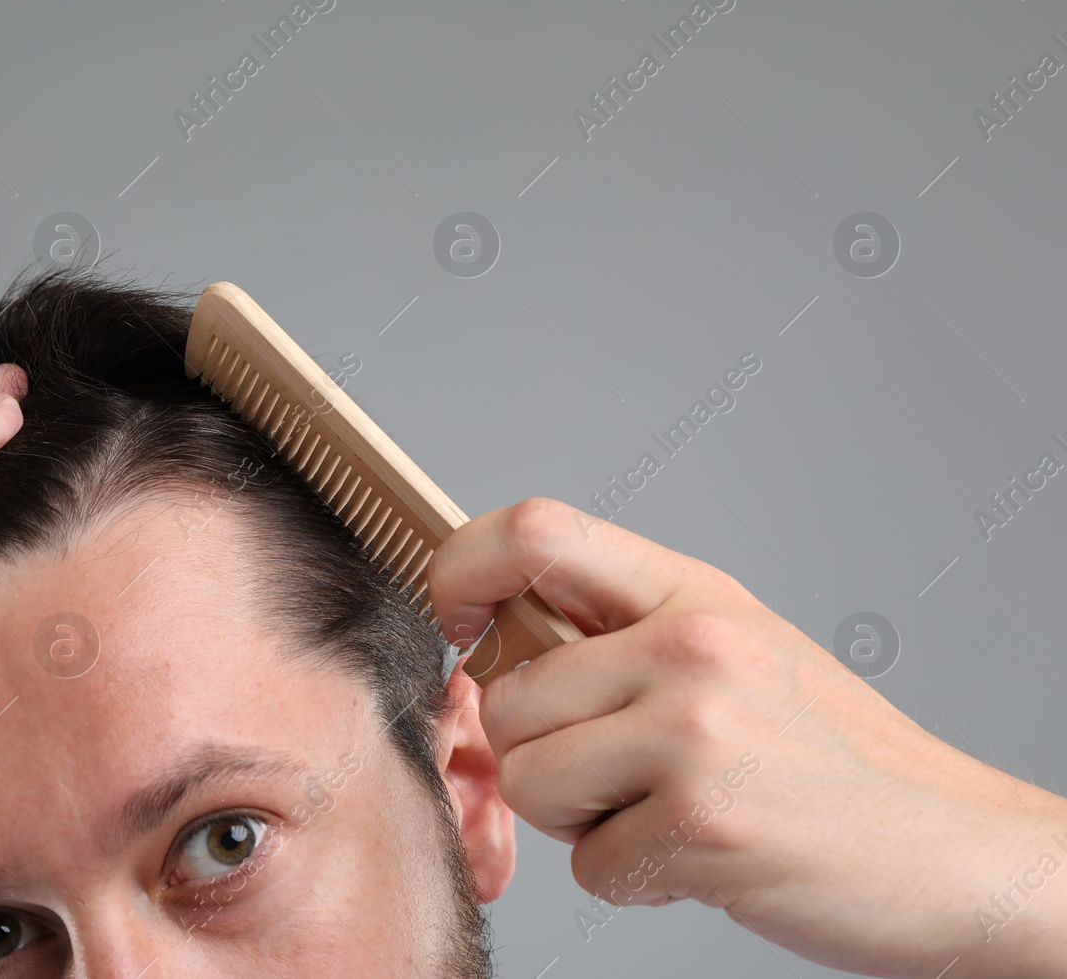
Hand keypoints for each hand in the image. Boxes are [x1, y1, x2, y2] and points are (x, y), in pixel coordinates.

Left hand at [428, 498, 1066, 977]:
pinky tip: (699, 859)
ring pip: (529, 778)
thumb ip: (620, 633)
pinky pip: (587, 864)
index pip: (531, 527)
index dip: (461, 569)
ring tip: (663, 814)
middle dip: (540, 754)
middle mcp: (690, 645)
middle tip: (621, 777)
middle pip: (508, 695)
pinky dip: (631, 879)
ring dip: (580, 821)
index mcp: (692, 592)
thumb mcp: (734, 651)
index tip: (456, 622)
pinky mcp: (700, 820)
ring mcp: (696, 729)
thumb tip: (490, 640)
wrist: (949, 853)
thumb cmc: (830, 760)